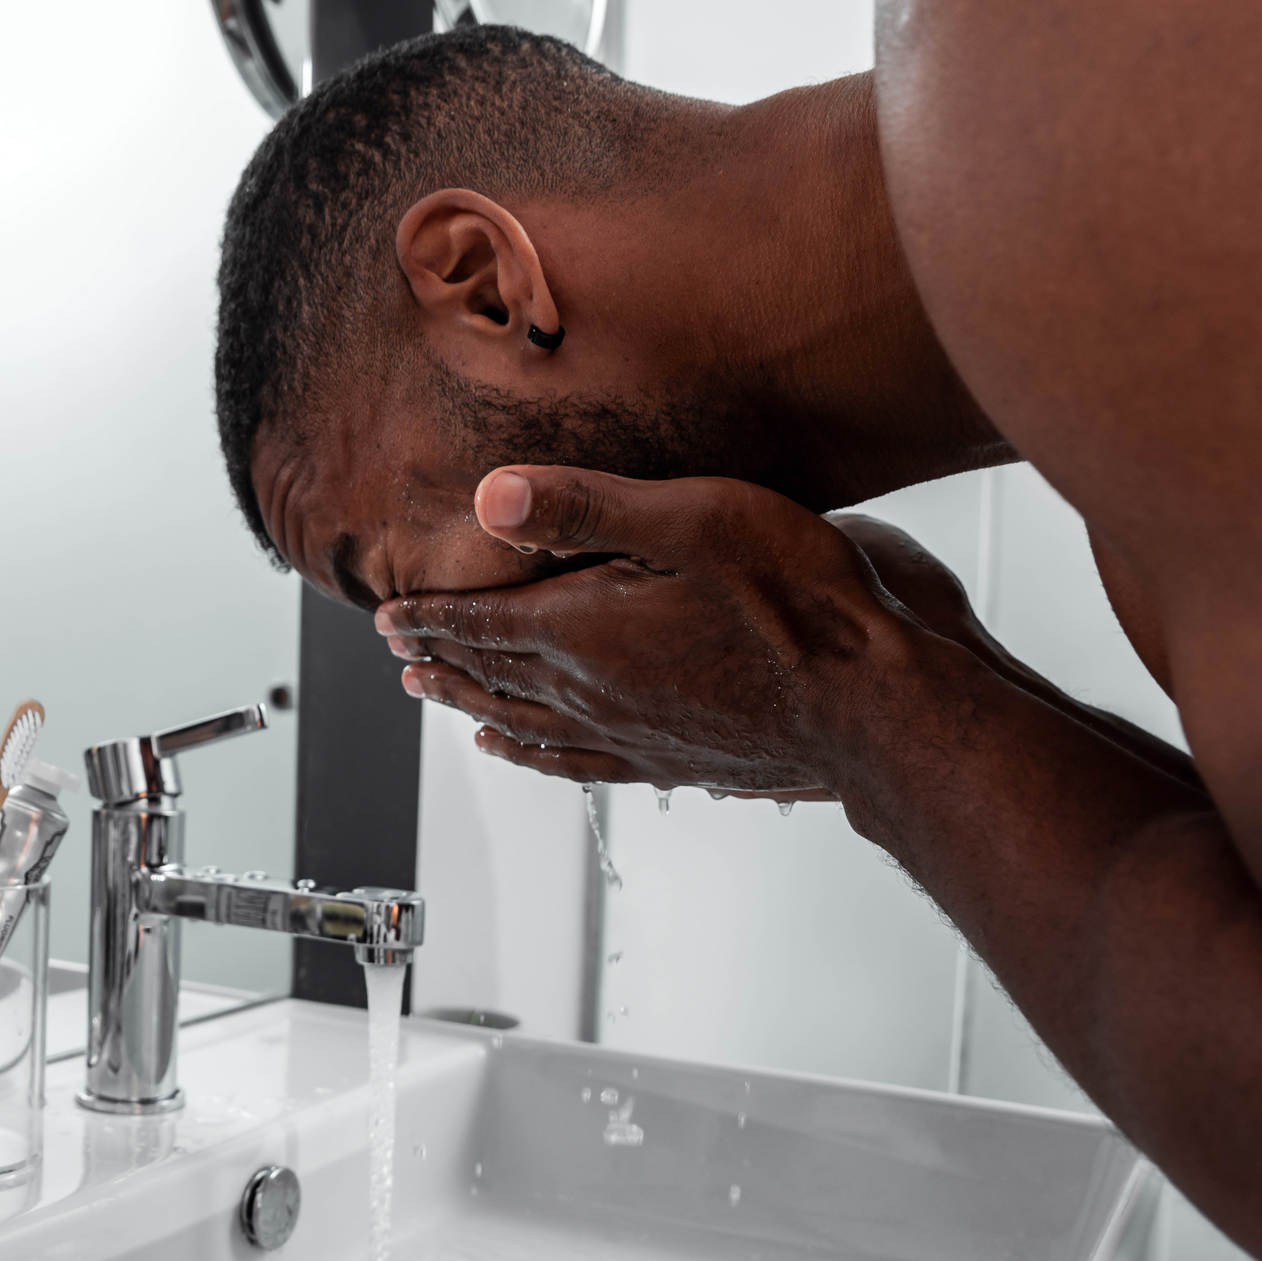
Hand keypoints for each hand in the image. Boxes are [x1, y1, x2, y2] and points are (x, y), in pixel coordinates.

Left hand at [373, 467, 921, 792]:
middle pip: (490, 675)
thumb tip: (489, 498)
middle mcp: (594, 693)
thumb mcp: (692, 521)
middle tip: (396, 651)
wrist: (873, 707)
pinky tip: (519, 753)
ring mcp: (630, 733)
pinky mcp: (669, 759)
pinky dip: (528, 755)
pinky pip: (572, 763)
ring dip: (468, 704)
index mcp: (586, 633)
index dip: (430, 616)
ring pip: (521, 723)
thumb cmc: (801, 605)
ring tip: (433, 697)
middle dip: (437, 657)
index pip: (481, 623)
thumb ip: (585, 508)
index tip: (388, 615)